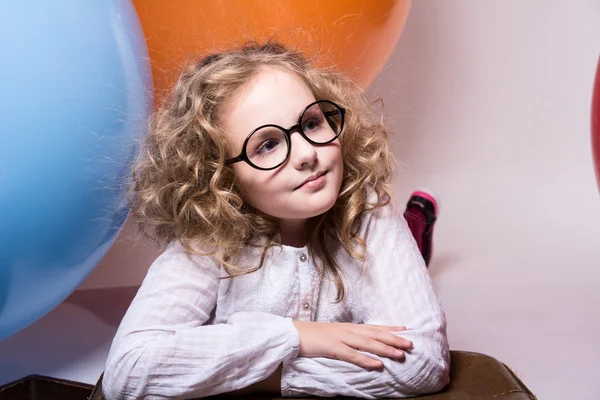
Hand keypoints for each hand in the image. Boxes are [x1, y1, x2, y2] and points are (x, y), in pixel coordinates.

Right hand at [292, 321, 412, 369]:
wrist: (293, 333)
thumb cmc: (313, 335)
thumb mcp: (333, 333)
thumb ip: (347, 337)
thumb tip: (360, 342)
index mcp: (348, 327)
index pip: (373, 327)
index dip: (390, 329)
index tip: (405, 330)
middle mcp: (348, 330)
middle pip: (375, 334)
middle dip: (394, 339)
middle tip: (410, 343)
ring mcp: (341, 338)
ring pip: (368, 343)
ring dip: (385, 349)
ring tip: (400, 354)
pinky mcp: (332, 348)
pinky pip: (352, 355)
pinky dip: (366, 360)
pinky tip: (377, 364)